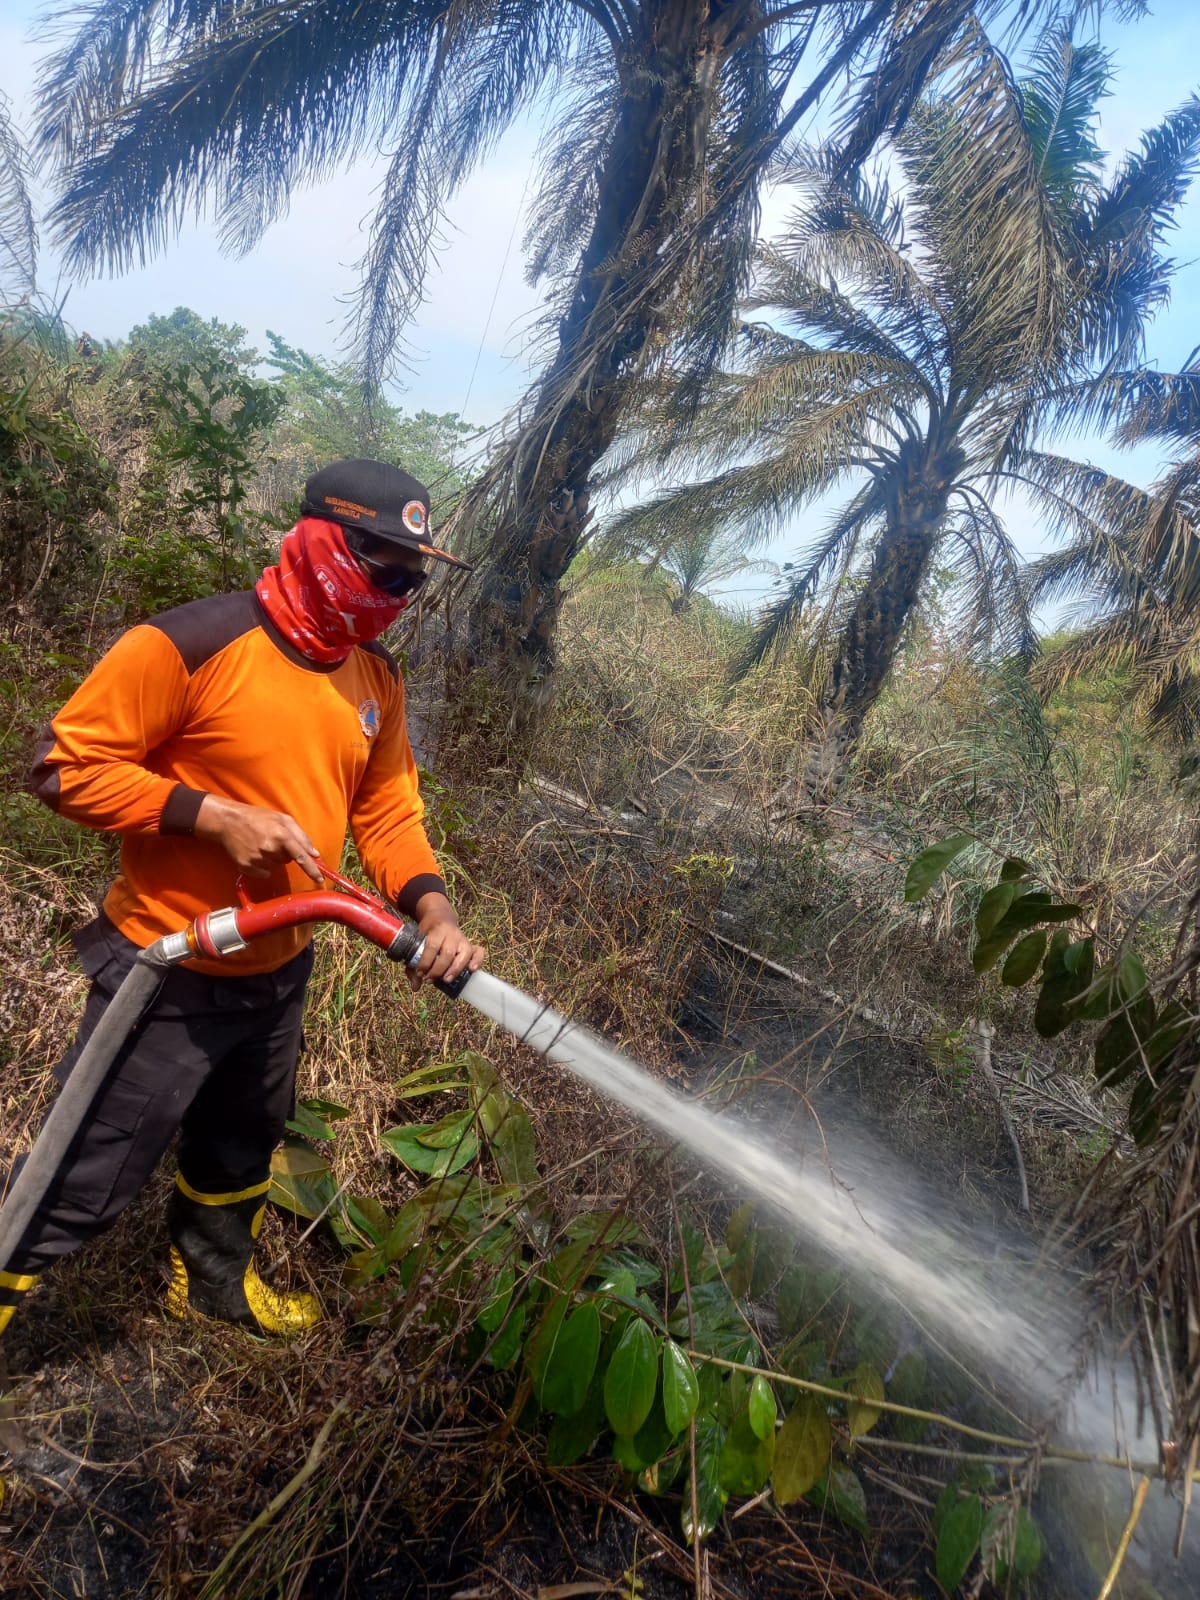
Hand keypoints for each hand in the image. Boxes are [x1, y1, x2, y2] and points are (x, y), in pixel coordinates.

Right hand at [194, 795, 323, 884]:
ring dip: (272, 858)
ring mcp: (258, 860)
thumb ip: (301, 836)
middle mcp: (271, 849)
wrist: (228, 822)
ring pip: (275, 866)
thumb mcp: (283, 819)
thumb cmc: (258, 818)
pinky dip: (261, 865)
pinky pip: (263, 873)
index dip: (312, 869)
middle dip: (284, 852)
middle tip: (271, 839)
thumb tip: (314, 854)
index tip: (320, 879)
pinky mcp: (247, 867)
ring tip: (260, 843)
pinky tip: (253, 852)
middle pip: (287, 861)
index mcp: (282, 835)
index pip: (302, 857)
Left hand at [406, 893, 486, 990]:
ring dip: (455, 969)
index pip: (432, 946)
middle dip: (438, 969)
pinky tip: (471, 970)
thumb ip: (414, 965)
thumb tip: (415, 987)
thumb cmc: (427, 935)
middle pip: (448, 952)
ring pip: (464, 954)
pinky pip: (479, 952)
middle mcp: (452, 934)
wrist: (439, 918)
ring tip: (446, 980)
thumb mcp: (417, 943)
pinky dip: (478, 961)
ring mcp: (463, 939)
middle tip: (429, 979)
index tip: (419, 973)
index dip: (426, 962)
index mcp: (437, 931)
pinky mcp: (471, 945)